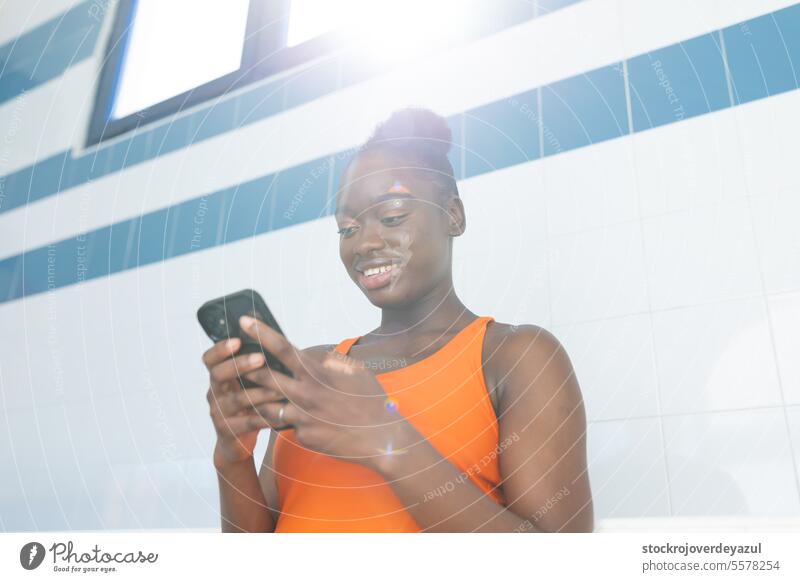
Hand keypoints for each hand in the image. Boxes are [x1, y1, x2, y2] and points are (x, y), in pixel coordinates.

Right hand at [202, 337, 286, 465]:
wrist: (236, 443)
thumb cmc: (247, 405)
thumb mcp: (246, 385)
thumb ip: (255, 366)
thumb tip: (276, 338)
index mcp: (219, 378)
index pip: (210, 359)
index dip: (220, 349)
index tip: (237, 340)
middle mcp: (214, 393)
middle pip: (218, 375)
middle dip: (239, 365)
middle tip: (260, 358)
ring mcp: (219, 412)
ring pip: (237, 399)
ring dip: (259, 392)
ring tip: (278, 388)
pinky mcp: (227, 431)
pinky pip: (247, 422)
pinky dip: (265, 417)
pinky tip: (280, 413)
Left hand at [238, 315, 413, 468]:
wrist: (381, 439)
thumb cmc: (370, 402)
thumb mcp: (356, 371)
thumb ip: (330, 361)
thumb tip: (314, 355)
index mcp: (317, 373)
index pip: (282, 348)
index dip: (260, 332)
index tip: (244, 321)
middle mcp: (306, 394)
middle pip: (263, 377)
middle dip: (245, 369)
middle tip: (234, 363)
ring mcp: (302, 417)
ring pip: (267, 405)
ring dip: (260, 398)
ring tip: (255, 394)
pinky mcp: (302, 436)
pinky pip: (286, 425)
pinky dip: (287, 420)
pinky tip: (297, 420)